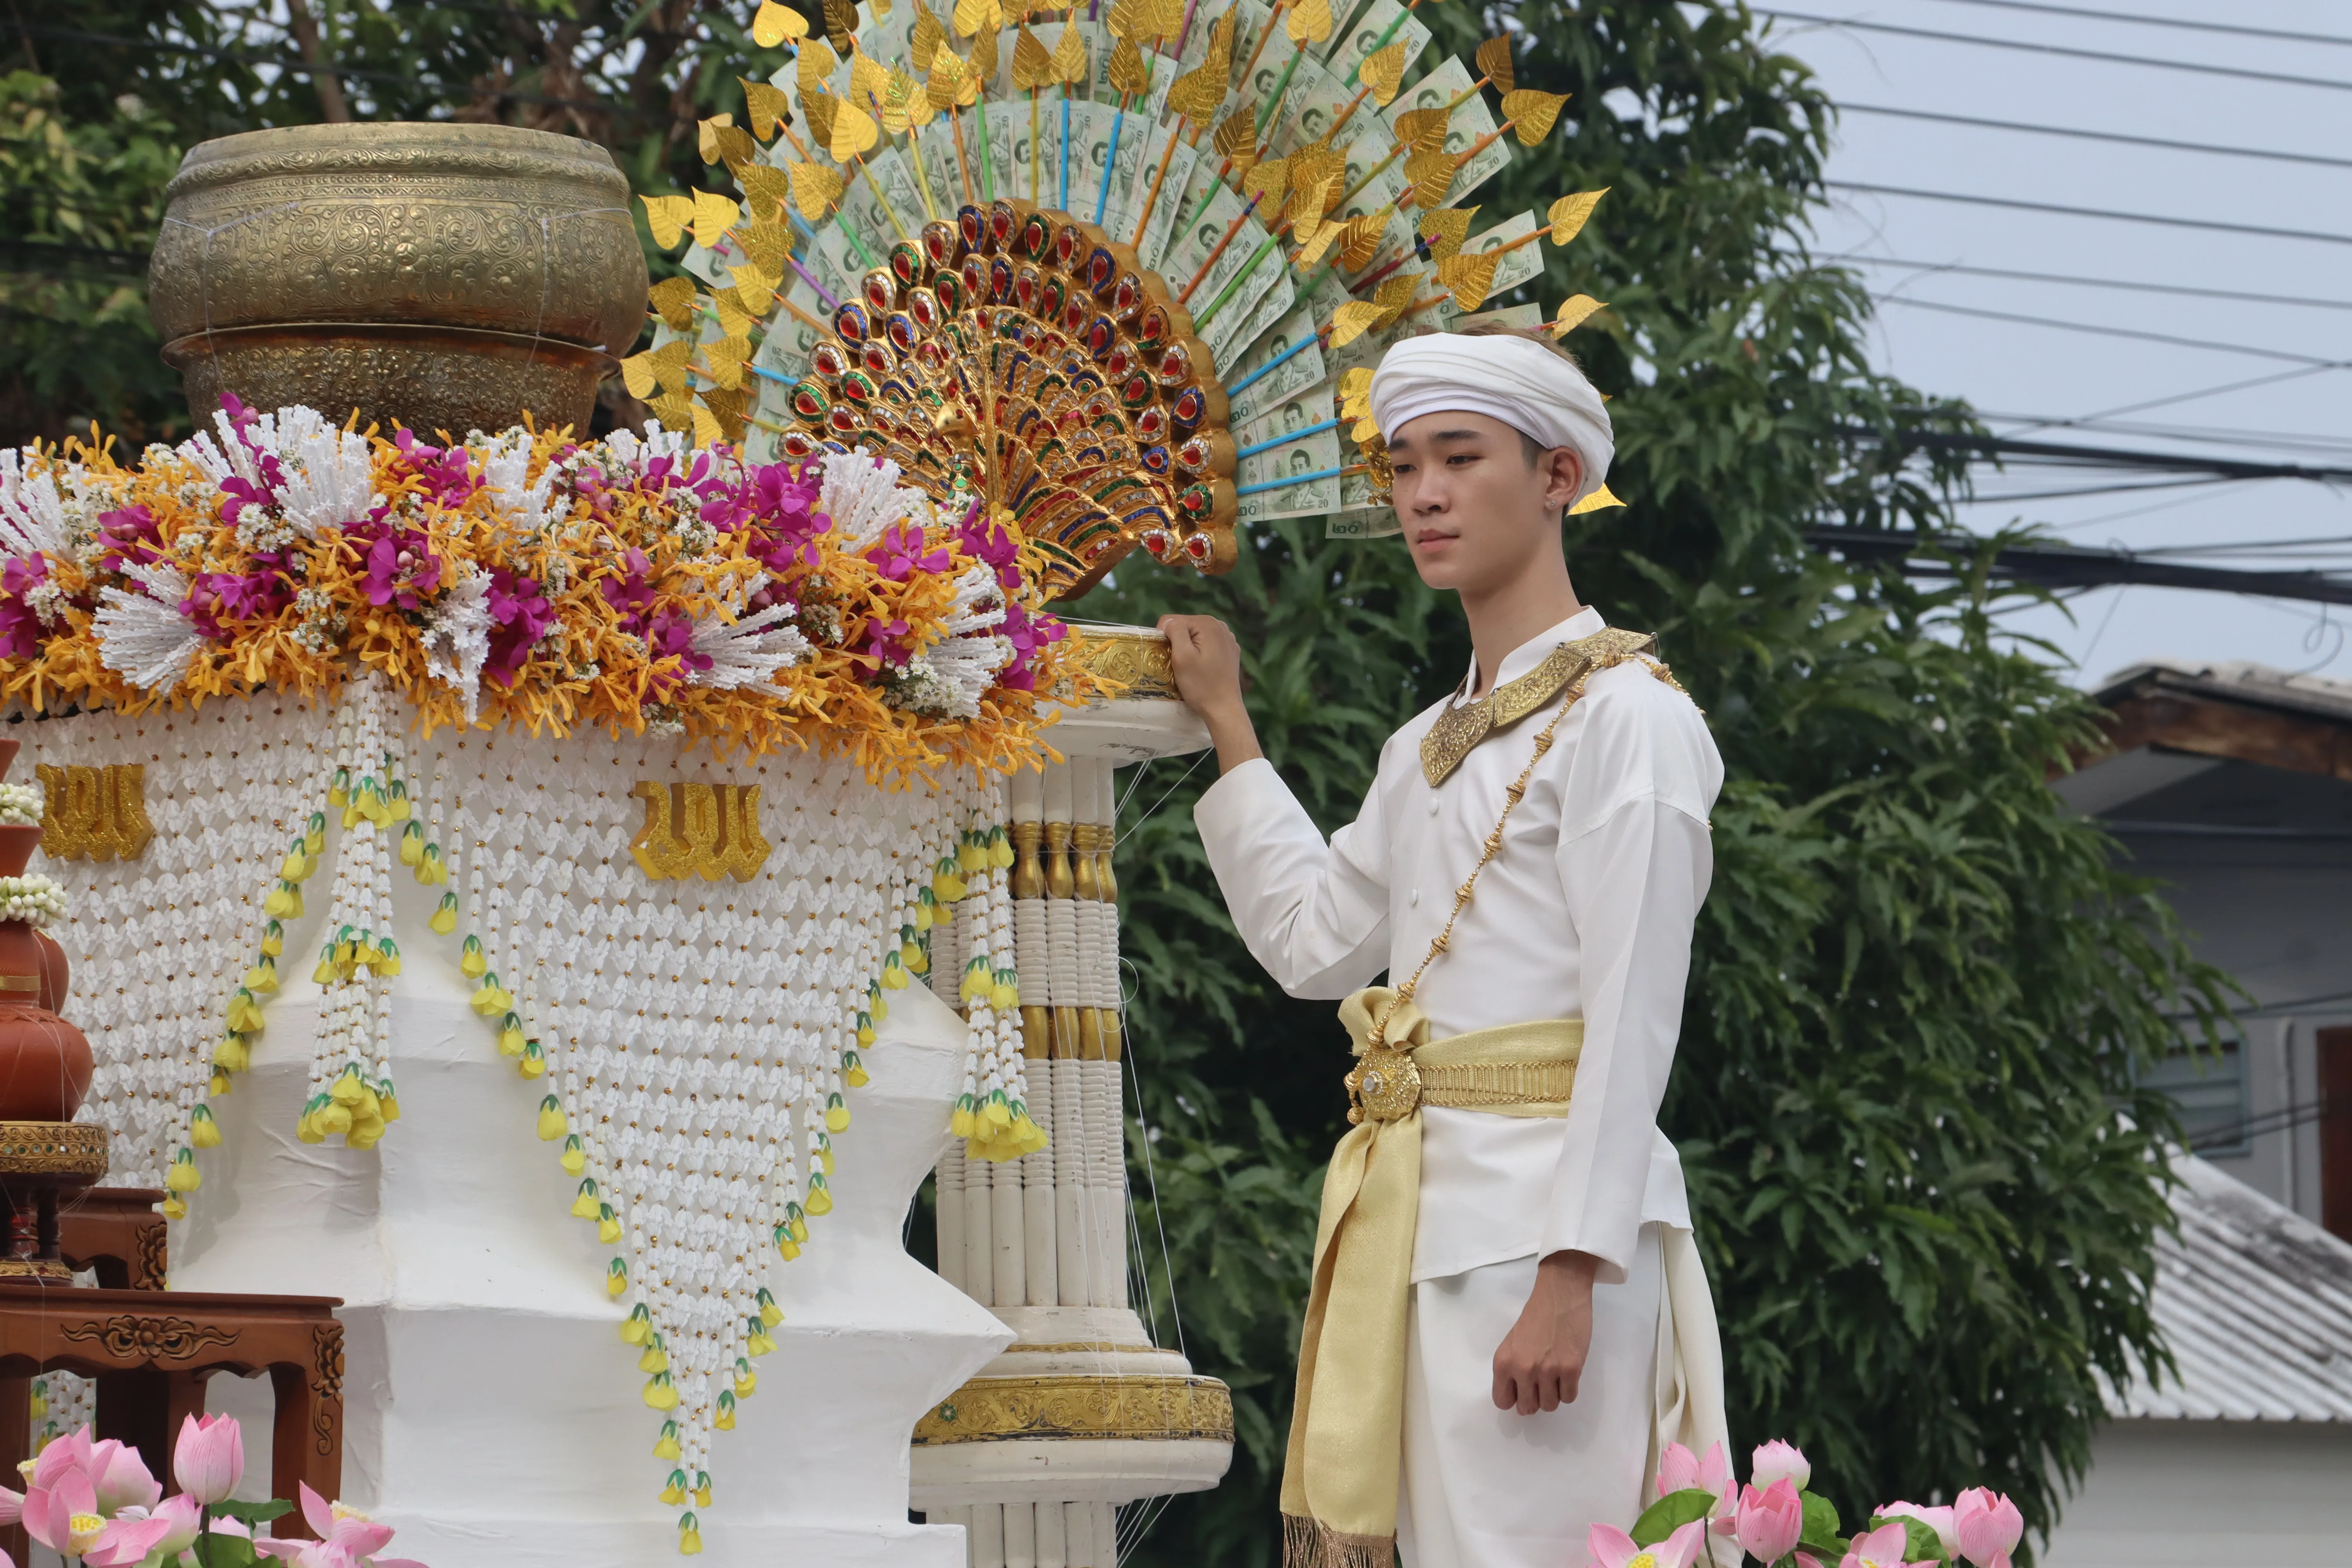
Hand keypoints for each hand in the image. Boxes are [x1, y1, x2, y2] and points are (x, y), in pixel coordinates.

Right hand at [1157, 614, 1262, 772]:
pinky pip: (1207, 646)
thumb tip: (1169, 622)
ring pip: (1195, 637)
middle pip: (1185, 627)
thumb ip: (1175, 631)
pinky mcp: (1230, 652)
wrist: (1223, 709)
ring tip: (1189, 667)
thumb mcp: (1182, 656)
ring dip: (1188, 649)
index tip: (1166, 657)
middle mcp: (1220, 626)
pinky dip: (1200, 654)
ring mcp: (1227, 639)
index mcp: (1208, 623)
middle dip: (1177, 642)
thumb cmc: (1200, 685)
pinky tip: (1202, 668)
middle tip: (1178, 664)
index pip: (1172, 621)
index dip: (1164, 637)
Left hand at [1492, 1250, 1598, 1414]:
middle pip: (1528, 1408)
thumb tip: (1519, 1402)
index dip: (1514, 1400)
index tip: (1523, 1392)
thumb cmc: (1535, 1317)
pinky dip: (1569, 1389)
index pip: (1502, 1401)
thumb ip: (1511, 1371)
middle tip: (1543, 1383)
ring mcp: (1548, 1370)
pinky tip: (1567, 1372)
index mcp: (1503, 1362)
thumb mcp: (1512, 1343)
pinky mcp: (1571, 1369)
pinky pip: (1569, 1398)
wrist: (1560, 1295)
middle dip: (1536, 1399)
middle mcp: (1522, 1369)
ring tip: (1556, 1375)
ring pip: (1550, 1406)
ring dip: (1553, 1395)